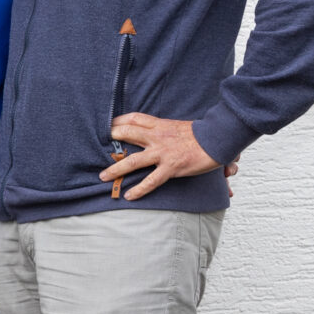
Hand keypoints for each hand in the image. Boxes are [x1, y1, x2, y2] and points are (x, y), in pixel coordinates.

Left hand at [102, 114, 226, 200]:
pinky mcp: (171, 167)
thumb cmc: (202, 134)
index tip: (108, 124)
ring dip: (116, 169)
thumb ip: (165, 130)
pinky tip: (129, 195)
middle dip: (111, 138)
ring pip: (133, 161)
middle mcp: (158, 137)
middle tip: (95, 144)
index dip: (119, 120)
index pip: (135, 118)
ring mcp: (163, 153)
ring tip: (103, 176)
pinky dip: (139, 189)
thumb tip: (155, 134)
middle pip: (128, 133)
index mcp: (161, 125)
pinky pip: (151, 181)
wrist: (218, 139)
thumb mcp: (179, 127)